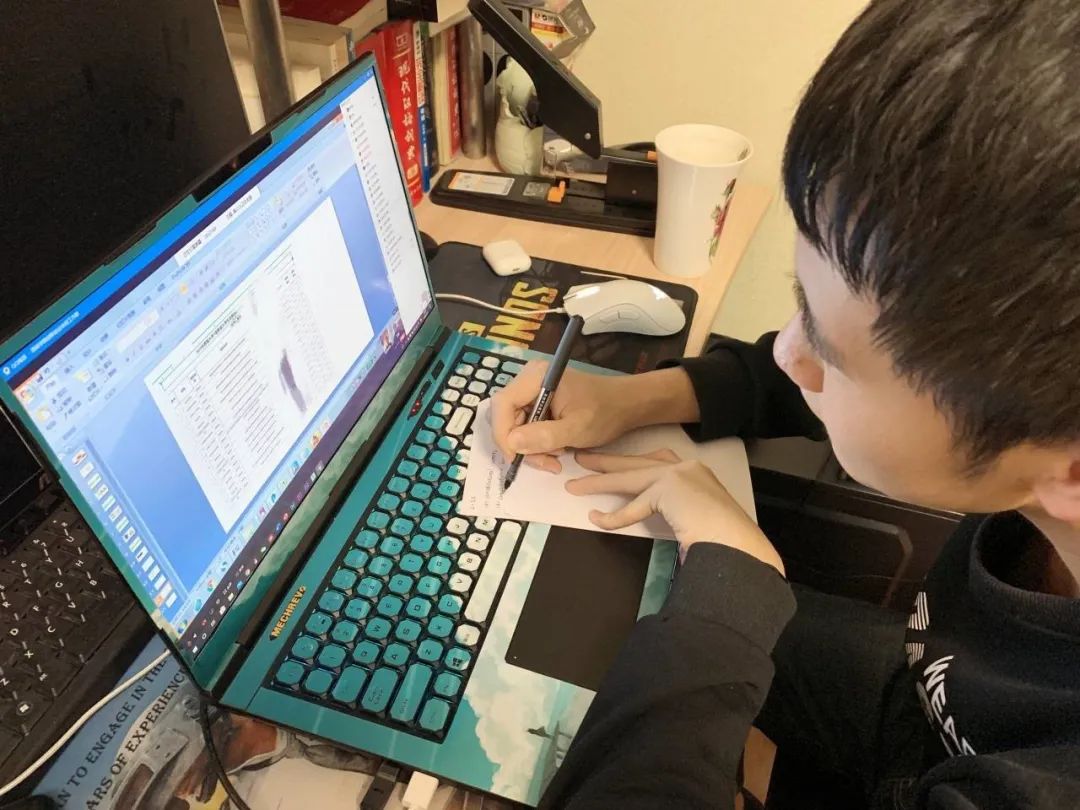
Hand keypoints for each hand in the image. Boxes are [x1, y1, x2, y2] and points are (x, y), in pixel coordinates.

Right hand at [491, 361, 699, 472]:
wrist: (626, 405)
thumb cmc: (605, 412)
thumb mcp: (577, 429)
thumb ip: (544, 436)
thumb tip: (512, 442)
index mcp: (536, 377)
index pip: (502, 404)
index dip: (503, 434)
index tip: (517, 458)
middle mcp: (529, 380)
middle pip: (506, 416)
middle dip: (521, 445)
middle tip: (546, 462)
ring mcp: (532, 391)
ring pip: (514, 425)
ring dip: (531, 447)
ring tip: (557, 455)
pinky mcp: (538, 402)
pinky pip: (525, 426)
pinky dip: (537, 443)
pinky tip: (557, 448)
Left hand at [566, 450, 784, 573]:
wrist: (739, 544)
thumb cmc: (725, 541)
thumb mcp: (697, 519)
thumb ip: (681, 513)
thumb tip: (668, 524)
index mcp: (697, 472)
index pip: (658, 461)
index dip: (633, 464)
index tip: (615, 463)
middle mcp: (688, 467)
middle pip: (638, 463)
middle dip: (608, 462)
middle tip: (584, 458)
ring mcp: (679, 474)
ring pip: (629, 478)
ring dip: (599, 481)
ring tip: (575, 484)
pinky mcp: (669, 489)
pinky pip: (633, 506)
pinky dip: (613, 516)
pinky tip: (596, 518)